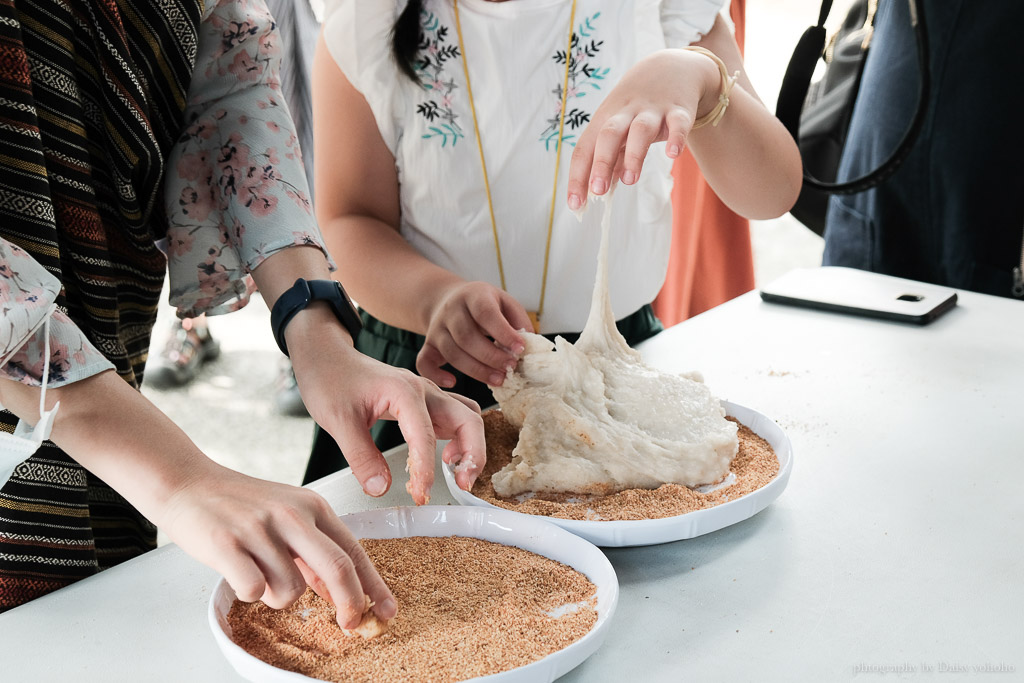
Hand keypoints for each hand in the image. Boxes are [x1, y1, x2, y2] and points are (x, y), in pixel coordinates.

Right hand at [159, 464, 395, 629]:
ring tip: (259, 572)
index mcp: (313, 506)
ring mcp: (260, 528)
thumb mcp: (288, 516)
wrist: (188, 483)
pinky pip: (253, 590)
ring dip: (278, 597)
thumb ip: (314, 551)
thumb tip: (340, 592)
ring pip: (291, 590)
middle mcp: (292, 514)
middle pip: (338, 568)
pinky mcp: (228, 544)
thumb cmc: (241, 505)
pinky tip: (237, 570)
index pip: (353, 551)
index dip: (373, 586)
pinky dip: (249, 592)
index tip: (388, 611)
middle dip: (351, 604)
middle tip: (350, 624)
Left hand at [287, 305, 485, 502]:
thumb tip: (381, 489)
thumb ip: (361, 456)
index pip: (426, 436)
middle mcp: (423, 390)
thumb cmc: (331, 379)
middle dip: (474, 454)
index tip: (420, 493)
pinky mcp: (424, 402)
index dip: (426, 469)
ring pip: (468, 416)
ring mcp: (427, 394)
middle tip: (464, 483)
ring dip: (472, 446)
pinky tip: (446, 457)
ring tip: (459, 473)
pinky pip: (455, 417)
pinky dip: (460, 438)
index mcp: (404, 391)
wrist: (327, 356)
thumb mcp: (337, 421)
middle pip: (468, 419)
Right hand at [417, 281, 531, 387]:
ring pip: (452, 353)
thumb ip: (518, 320)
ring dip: (476, 370)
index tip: (520, 349)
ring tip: (499, 379)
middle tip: (511, 368)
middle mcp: (451, 310)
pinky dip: (436, 375)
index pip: (485, 313)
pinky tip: (453, 383)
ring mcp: (437, 328)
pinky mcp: (428, 344)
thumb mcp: (504, 302)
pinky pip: (424, 362)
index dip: (503, 332)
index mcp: (474, 295)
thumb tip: (530, 346)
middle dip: (491, 356)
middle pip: (467, 337)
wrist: (450, 299)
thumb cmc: (485, 305)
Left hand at [566, 48, 719, 210]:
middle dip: (601, 162)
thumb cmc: (637, 107)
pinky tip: (672, 154)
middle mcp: (625, 113)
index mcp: (604, 120)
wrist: (672, 67)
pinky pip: (677, 123)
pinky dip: (676, 137)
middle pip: (608, 135)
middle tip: (598, 190)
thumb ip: (612, 159)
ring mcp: (652, 110)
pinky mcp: (679, 109)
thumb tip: (599, 191)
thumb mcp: (620, 128)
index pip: (585, 149)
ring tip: (630, 180)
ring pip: (640, 130)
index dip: (578, 177)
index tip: (576, 205)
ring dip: (635, 155)